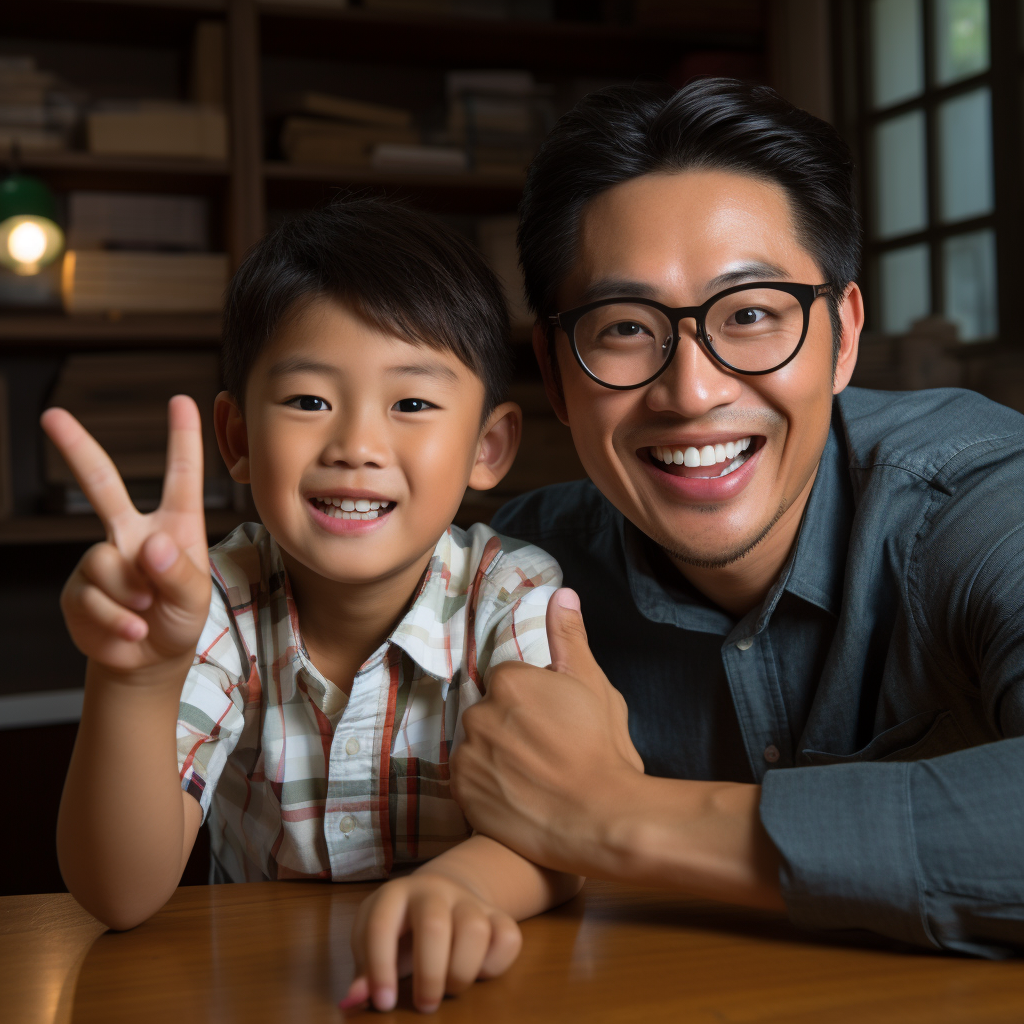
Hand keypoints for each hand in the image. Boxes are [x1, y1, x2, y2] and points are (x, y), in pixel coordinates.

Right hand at [41, 396, 211, 675]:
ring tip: (147, 613)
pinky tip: (130, 630)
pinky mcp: (77, 589)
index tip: (183, 400)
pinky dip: (115, 621)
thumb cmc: (180, 620)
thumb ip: (180, 575)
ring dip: (129, 597)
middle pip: (101, 484)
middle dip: (75, 448)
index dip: (183, 440)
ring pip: (104, 564)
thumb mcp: (195, 601)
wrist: (149, 660)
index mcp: (174, 527)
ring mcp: (102, 559)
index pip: (180, 478)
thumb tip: (150, 546)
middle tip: (51, 415)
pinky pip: (90, 598)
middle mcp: (133, 534)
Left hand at [341, 871, 521, 1013]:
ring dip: (462, 971)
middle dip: (429, 974)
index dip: (380, 967)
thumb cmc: (401, 929)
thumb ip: (366, 973)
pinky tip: (478, 972)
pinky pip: (509, 936)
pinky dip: (495, 964)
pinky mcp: (499, 914)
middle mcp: (434, 890)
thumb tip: (353, 1001)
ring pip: (475, 929)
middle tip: (425, 1006)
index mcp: (395, 895)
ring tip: (449, 990)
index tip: (384, 1004)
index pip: (381, 926)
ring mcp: (469, 900)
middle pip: (434, 925)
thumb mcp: (376, 943)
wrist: (442, 892)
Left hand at [450, 588, 644, 875]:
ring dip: (498, 755)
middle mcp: (479, 712)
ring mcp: (467, 754)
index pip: (511, 682)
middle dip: (513, 727)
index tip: (556, 723)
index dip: (536, 702)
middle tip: (549, 751)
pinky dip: (487, 785)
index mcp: (509, 680)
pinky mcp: (461, 792)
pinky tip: (519, 796)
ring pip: (479, 744)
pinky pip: (469, 779)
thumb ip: (569, 638)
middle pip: (492, 712)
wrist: (600, 818)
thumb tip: (561, 594)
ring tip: (535, 778)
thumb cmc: (603, 749)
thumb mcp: (593, 685)